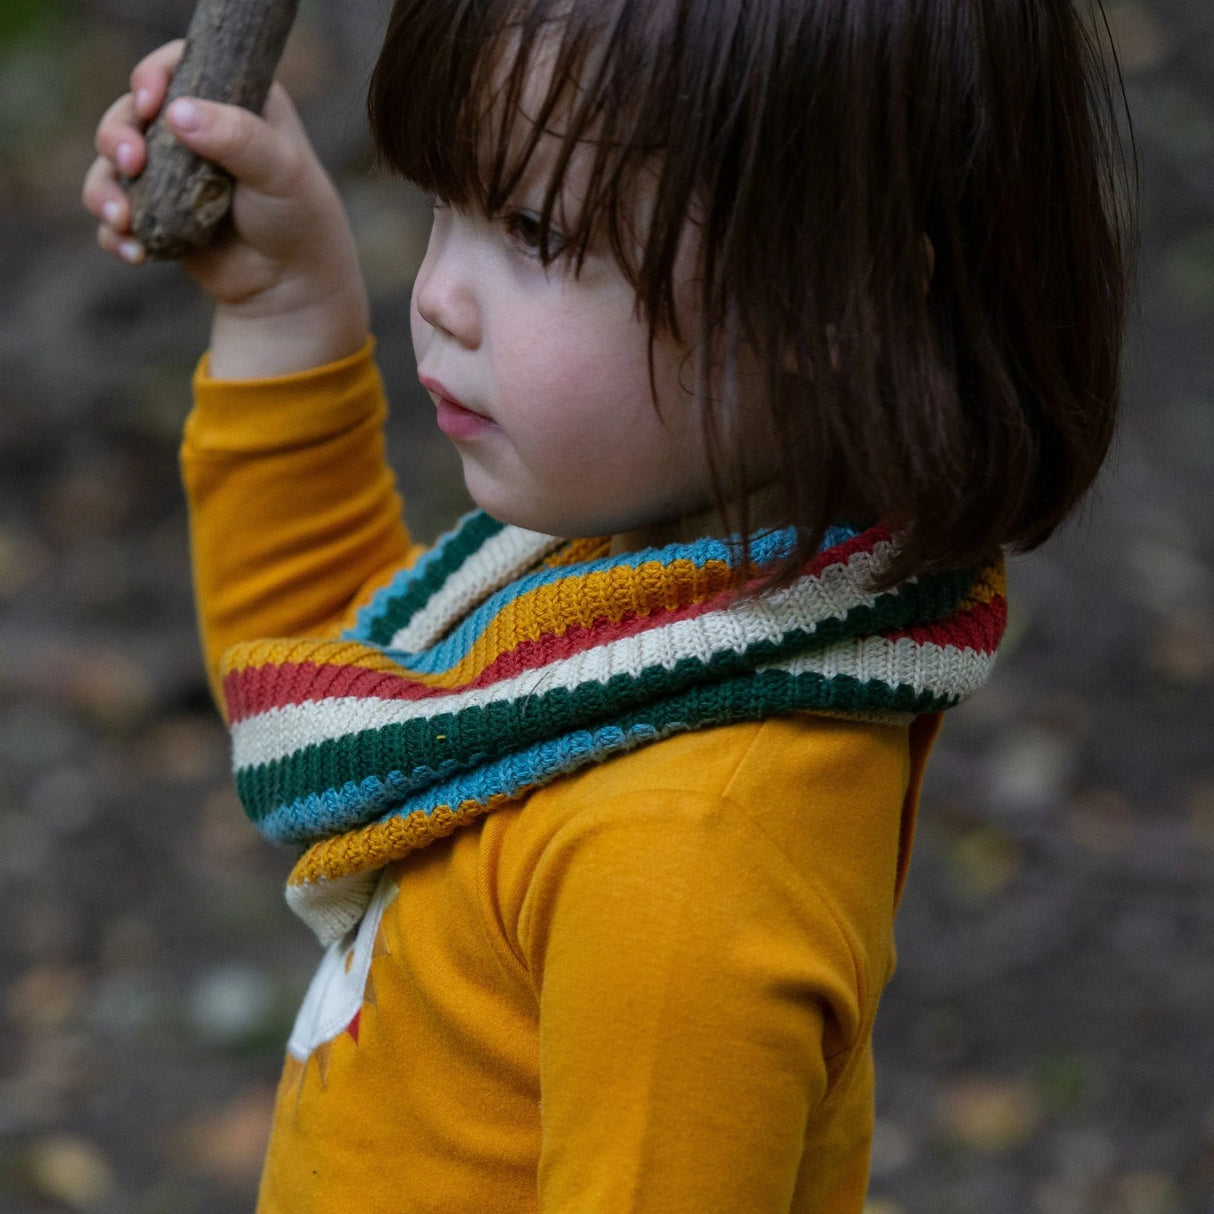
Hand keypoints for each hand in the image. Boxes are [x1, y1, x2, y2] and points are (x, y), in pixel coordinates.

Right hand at [83, 41, 369, 377]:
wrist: (294, 285)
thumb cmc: (298, 217)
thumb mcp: (281, 171)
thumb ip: (238, 137)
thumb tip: (177, 115)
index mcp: (229, 99)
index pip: (176, 67)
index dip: (151, 77)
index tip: (150, 103)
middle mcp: (193, 129)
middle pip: (130, 114)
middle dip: (117, 135)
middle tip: (131, 162)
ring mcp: (169, 172)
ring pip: (112, 164)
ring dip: (105, 188)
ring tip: (122, 219)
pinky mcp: (155, 214)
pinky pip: (115, 215)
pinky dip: (115, 232)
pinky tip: (134, 252)